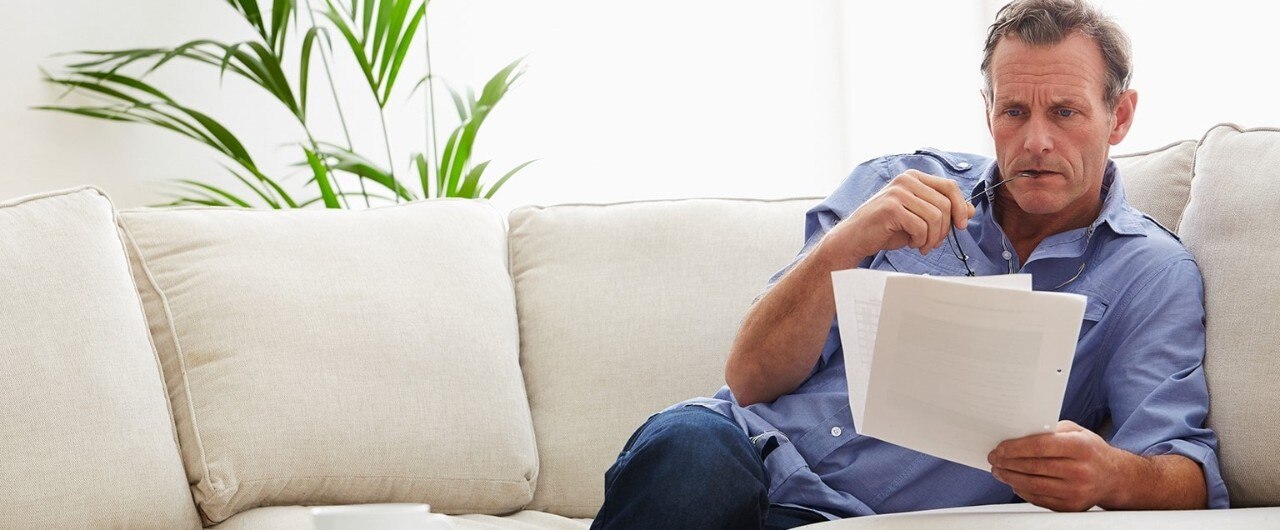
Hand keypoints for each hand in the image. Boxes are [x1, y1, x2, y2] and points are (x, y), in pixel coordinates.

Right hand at [817, 170, 975, 264]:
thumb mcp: (919, 216)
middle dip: (944, 229)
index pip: (949, 186)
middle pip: (945, 204)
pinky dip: (921, 240)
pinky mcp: (891, 208)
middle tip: (934, 242)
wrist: (855, 237)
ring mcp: (897, 192)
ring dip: (933, 238)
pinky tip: (912, 244)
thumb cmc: (886, 227)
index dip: (961, 206)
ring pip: (936, 216)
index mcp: (913, 177)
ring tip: (923, 245)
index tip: (961, 225)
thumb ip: (943, 210)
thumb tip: (970, 210)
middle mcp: (906, 180)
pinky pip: (921, 227)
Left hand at [987, 420, 1122, 511]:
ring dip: (1010, 478)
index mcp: (1080, 447)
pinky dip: (1022, 491)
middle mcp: (1080, 471)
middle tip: (994, 459)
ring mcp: (1076, 491)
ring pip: (1033, 485)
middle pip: (1033, 467)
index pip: (1039, 447)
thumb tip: (1018, 432)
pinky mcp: (1071, 507)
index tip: (999, 448)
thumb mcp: (1076, 431)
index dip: (1014, 448)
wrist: (1114, 477)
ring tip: (999, 471)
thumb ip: (1050, 430)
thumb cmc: (1090, 450)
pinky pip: (1039, 499)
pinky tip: (1014, 483)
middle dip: (1007, 463)